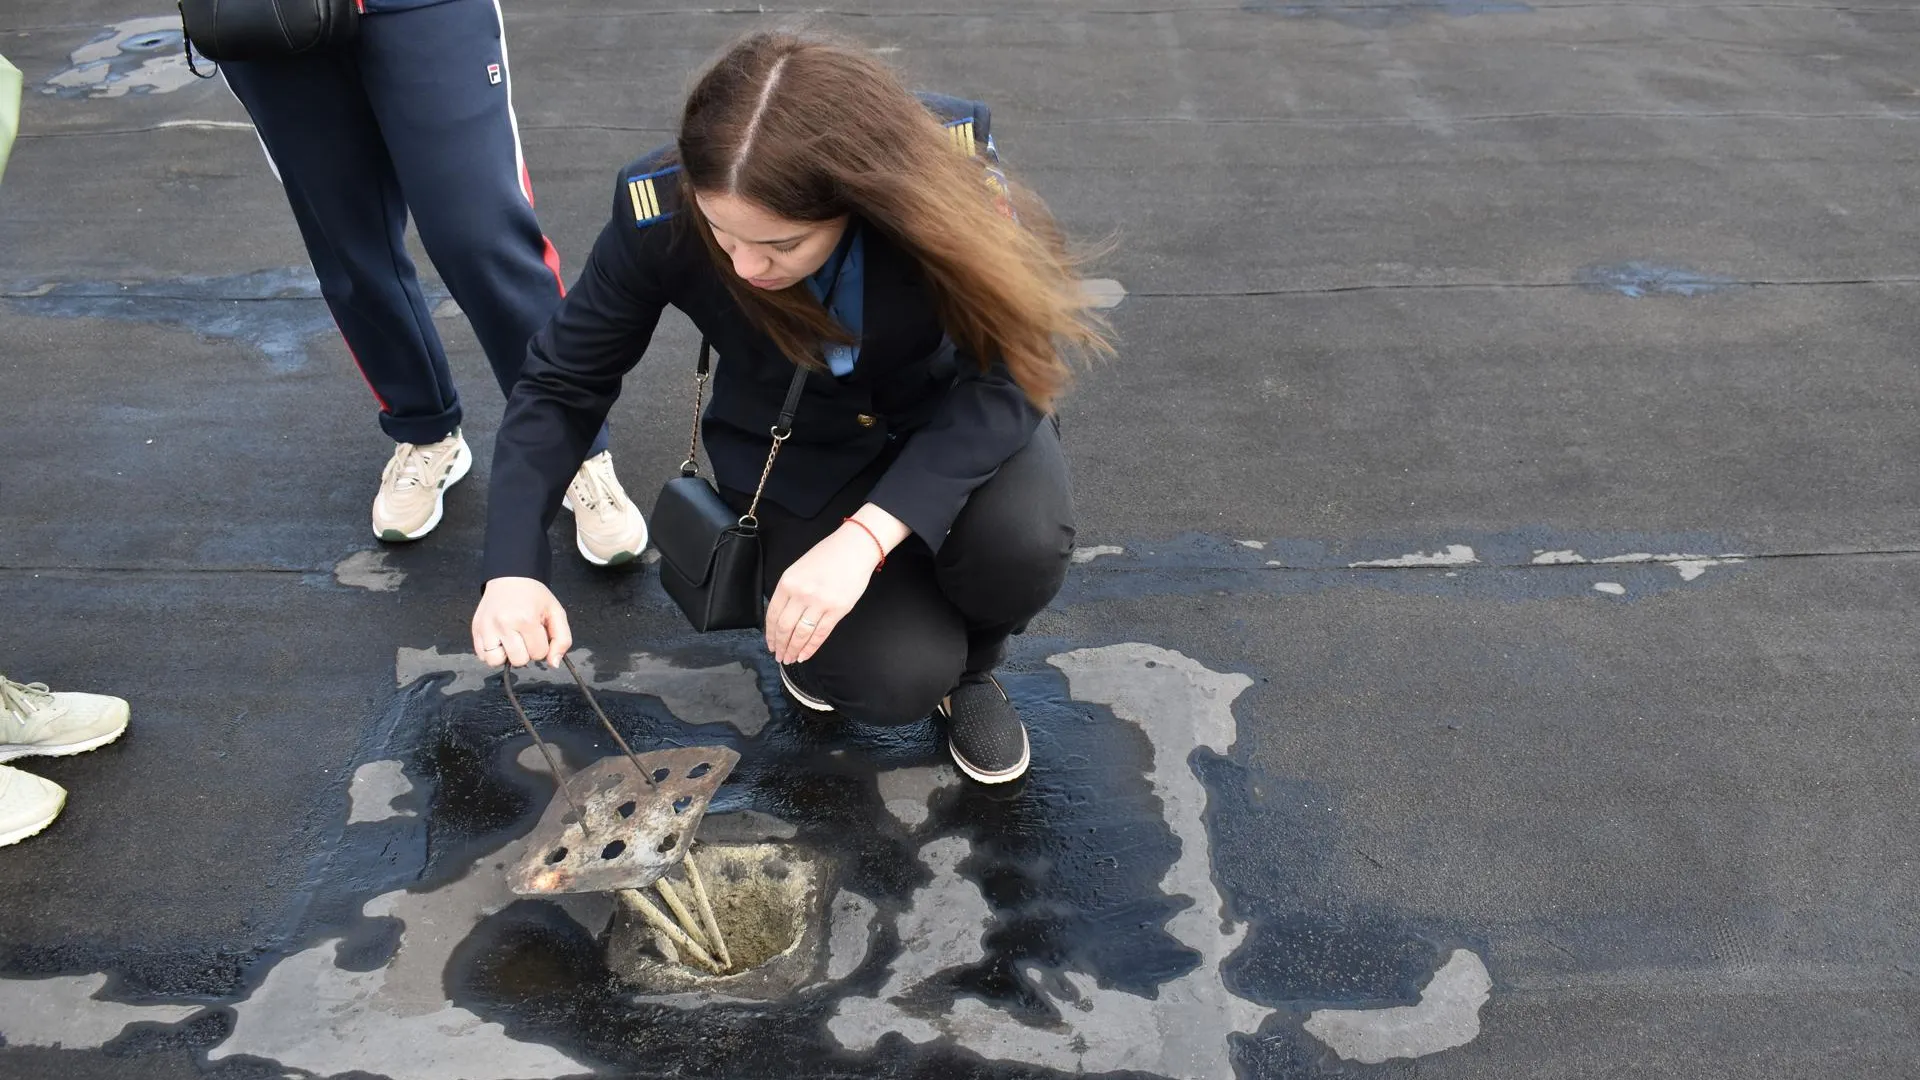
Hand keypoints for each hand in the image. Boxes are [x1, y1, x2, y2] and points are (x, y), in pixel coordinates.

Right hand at [472, 577, 572, 667]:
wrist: (510, 577)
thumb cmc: (534, 596)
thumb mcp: (556, 613)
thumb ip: (562, 640)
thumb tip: (554, 664)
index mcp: (526, 619)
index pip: (539, 654)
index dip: (542, 645)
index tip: (538, 632)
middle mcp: (503, 624)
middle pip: (519, 661)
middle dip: (525, 652)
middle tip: (524, 635)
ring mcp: (486, 628)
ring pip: (496, 662)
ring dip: (506, 655)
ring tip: (511, 640)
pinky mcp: (475, 630)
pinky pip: (482, 657)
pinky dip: (492, 652)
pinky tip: (500, 639)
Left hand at [765, 525, 884, 664]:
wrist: (854, 547)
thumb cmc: (828, 555)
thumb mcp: (798, 569)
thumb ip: (789, 591)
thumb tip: (783, 617)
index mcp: (788, 582)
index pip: (773, 615)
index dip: (770, 634)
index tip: (770, 643)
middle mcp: (801, 593)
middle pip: (785, 628)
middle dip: (780, 645)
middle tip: (779, 656)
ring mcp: (819, 603)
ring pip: (801, 634)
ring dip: (793, 650)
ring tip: (790, 658)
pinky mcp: (837, 610)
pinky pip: (820, 634)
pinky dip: (811, 648)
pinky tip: (804, 655)